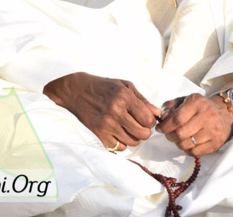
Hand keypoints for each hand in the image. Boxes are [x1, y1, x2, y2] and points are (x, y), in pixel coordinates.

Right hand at [43, 73, 159, 151]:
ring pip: (133, 142)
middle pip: (143, 134)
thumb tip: (158, 114)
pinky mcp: (98, 134)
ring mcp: (106, 125)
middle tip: (137, 123)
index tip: (144, 117)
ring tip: (126, 127)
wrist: (75, 90)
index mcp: (124, 97)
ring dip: (133, 137)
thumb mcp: (123, 86)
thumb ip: (142, 100)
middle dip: (144, 130)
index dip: (150, 120)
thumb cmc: (102, 86)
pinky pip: (119, 147)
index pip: (149, 119)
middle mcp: (116, 112)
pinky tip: (117, 132)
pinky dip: (121, 142)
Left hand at [156, 93, 232, 156]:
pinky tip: (187, 144)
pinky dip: (187, 150)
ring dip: (178, 143)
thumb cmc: (199, 107)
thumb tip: (162, 118)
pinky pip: (195, 153)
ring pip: (187, 144)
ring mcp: (213, 131)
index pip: (177, 119)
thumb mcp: (184, 100)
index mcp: (197, 103)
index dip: (165, 126)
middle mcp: (207, 116)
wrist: (225, 113)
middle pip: (181, 133)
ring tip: (178, 138)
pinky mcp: (216, 143)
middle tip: (168, 134)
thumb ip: (170, 107)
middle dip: (169, 136)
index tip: (159, 128)